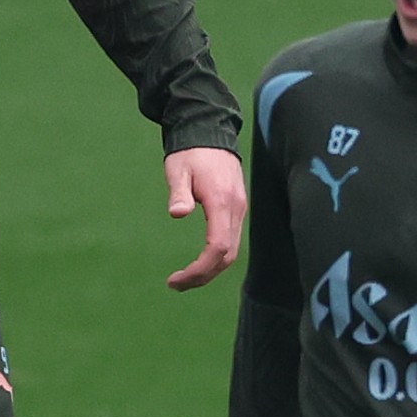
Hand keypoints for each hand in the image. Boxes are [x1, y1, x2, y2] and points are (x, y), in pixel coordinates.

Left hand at [163, 145, 243, 289]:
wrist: (210, 132)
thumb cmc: (191, 152)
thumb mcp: (178, 169)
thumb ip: (179, 192)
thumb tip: (178, 213)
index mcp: (222, 201)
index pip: (218, 247)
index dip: (200, 269)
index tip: (175, 279)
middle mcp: (237, 209)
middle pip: (227, 256)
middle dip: (203, 276)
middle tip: (175, 285)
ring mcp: (240, 209)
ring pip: (232, 251)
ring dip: (210, 270)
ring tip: (184, 279)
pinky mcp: (238, 208)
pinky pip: (231, 240)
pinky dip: (217, 258)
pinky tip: (200, 262)